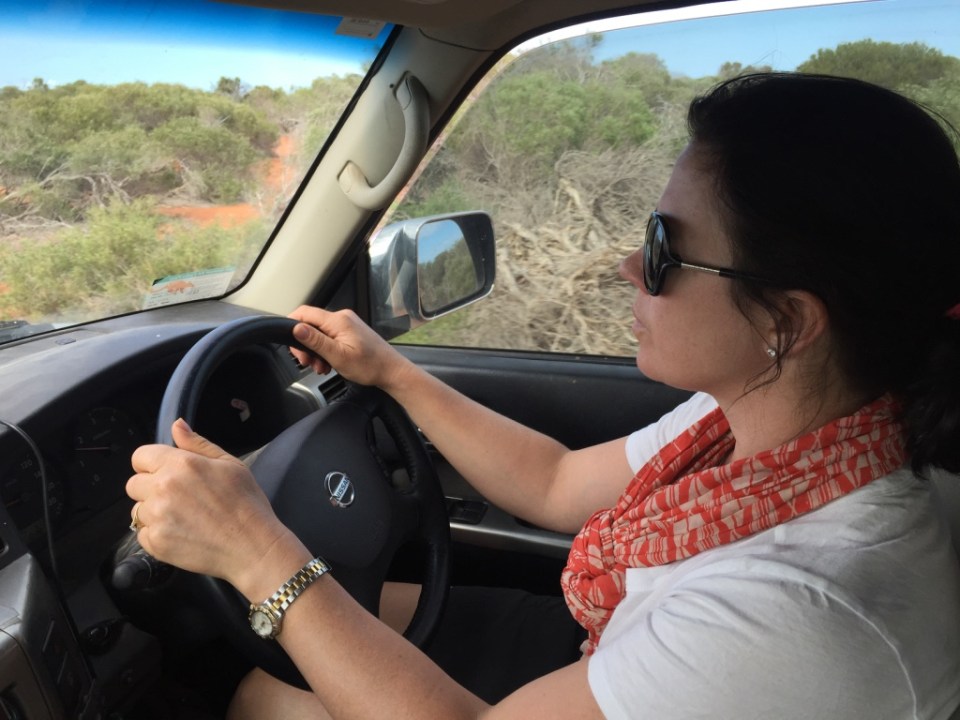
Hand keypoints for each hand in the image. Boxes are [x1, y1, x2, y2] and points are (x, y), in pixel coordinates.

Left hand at [126, 419, 300, 597]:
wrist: (252, 546)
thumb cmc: (246, 504)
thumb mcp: (230, 464)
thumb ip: (198, 444)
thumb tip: (176, 425)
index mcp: (180, 465)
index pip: (140, 456)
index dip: (153, 464)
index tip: (167, 473)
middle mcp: (163, 488)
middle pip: (134, 484)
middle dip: (151, 488)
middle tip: (180, 498)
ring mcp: (157, 517)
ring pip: (138, 510)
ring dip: (154, 512)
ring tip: (184, 518)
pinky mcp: (155, 542)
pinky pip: (142, 534)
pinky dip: (158, 534)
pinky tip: (182, 533)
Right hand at [288, 306, 412, 390]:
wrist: (391, 371)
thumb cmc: (370, 366)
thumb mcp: (338, 356)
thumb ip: (315, 341)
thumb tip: (296, 328)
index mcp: (338, 320)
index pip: (305, 312)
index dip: (292, 325)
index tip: (289, 343)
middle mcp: (342, 318)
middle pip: (310, 324)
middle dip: (305, 345)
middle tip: (308, 362)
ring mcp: (347, 324)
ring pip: (319, 333)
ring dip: (315, 351)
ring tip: (322, 367)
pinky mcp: (350, 332)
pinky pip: (329, 337)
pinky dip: (325, 350)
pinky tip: (329, 363)